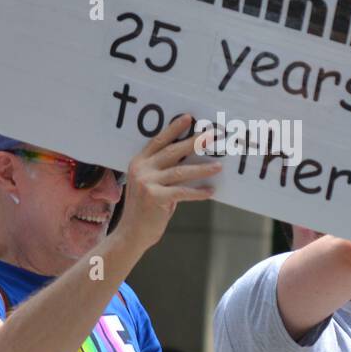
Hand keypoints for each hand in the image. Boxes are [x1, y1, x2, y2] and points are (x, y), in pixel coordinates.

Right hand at [114, 115, 218, 251]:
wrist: (131, 234)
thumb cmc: (145, 209)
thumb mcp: (150, 184)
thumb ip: (164, 171)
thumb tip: (190, 159)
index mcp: (139, 162)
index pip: (158, 140)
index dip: (174, 128)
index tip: (189, 118)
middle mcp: (141, 169)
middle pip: (172, 151)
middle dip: (194, 142)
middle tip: (211, 135)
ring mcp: (147, 183)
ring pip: (181, 171)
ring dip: (202, 168)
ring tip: (219, 166)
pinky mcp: (155, 198)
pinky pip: (183, 192)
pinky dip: (198, 192)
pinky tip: (211, 191)